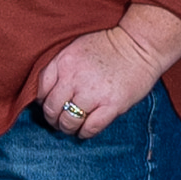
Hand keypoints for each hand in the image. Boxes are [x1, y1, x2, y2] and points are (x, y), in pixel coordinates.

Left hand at [32, 21, 173, 139]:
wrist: (139, 46)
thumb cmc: (108, 47)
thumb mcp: (76, 48)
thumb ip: (60, 67)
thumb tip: (47, 92)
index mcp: (64, 63)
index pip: (41, 90)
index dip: (43, 102)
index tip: (50, 105)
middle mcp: (74, 79)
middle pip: (52, 109)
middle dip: (53, 119)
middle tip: (58, 122)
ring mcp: (93, 93)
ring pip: (69, 121)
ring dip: (67, 128)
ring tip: (72, 128)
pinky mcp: (112, 105)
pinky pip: (90, 128)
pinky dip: (84, 133)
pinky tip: (85, 131)